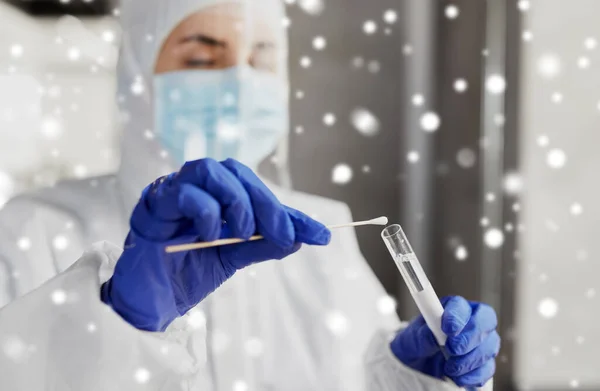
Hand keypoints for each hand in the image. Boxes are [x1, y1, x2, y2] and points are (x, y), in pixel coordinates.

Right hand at [101, 158, 330, 331]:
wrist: (151, 300)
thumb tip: (300, 236)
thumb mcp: (234, 258)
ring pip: (208, 169)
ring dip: (236, 200)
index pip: (257, 192)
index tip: (321, 235)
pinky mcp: (152, 204)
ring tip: (243, 232)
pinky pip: (181, 192)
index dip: (290, 211)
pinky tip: (211, 235)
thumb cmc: (188, 272)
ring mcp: (173, 191)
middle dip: (266, 202)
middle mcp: (196, 186)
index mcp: (216, 195)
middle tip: (285, 235)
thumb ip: (262, 243)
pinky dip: (205, 211)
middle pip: (235, 172)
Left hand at [390, 296, 499, 387]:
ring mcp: (480, 343)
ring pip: (489, 346)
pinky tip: (458, 378)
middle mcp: (470, 322)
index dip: (458, 316)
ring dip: (470, 360)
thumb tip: (432, 335)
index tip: (447, 328)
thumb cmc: (416, 344)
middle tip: (453, 349)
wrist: (417, 364)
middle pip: (486, 321)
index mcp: (452, 308)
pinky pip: (488, 369)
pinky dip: (474, 376)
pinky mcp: (482, 363)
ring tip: (450, 368)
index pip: (463, 305)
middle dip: (470, 337)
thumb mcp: (411, 338)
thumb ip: (421, 335)